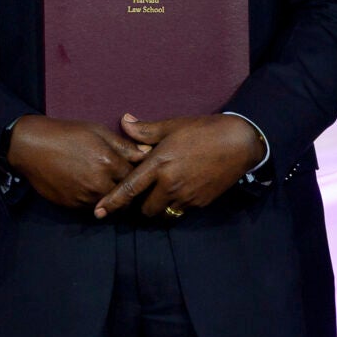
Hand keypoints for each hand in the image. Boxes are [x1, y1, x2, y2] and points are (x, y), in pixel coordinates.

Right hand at [3, 114, 146, 213]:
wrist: (31, 147)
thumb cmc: (66, 134)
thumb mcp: (97, 131)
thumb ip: (124, 145)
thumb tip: (148, 152)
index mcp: (108, 162)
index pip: (136, 176)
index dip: (139, 175)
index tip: (141, 174)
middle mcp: (98, 183)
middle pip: (126, 196)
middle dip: (129, 191)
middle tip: (129, 185)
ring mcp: (85, 196)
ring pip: (110, 204)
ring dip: (112, 198)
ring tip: (108, 186)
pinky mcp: (73, 205)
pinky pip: (92, 207)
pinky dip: (95, 201)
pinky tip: (90, 188)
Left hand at [95, 114, 266, 219]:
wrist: (238, 143)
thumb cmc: (202, 130)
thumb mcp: (172, 126)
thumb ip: (145, 131)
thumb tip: (124, 122)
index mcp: (159, 165)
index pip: (129, 189)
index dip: (112, 202)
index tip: (98, 212)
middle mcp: (170, 185)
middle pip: (145, 209)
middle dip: (139, 205)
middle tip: (140, 194)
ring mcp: (186, 196)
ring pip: (163, 214)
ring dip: (157, 208)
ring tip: (158, 195)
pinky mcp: (200, 203)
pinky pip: (180, 212)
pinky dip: (174, 207)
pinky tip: (178, 192)